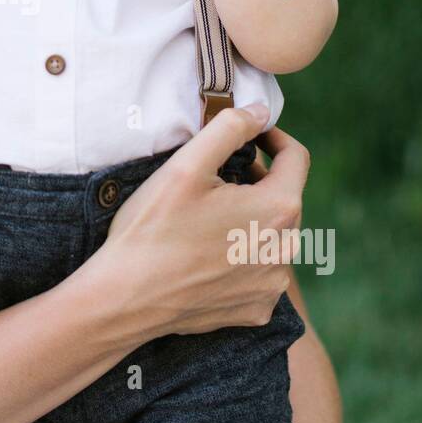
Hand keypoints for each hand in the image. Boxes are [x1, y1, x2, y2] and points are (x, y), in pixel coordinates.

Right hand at [93, 107, 308, 339]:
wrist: (124, 299)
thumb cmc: (152, 228)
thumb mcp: (186, 165)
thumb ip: (230, 128)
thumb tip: (261, 112)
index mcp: (278, 208)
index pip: (297, 159)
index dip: (274, 139)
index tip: (252, 136)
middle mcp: (286, 250)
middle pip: (284, 199)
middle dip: (258, 182)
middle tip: (218, 177)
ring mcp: (272, 285)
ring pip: (272, 237)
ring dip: (250, 222)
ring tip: (209, 219)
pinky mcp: (256, 310)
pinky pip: (259, 272)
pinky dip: (241, 258)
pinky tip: (208, 256)